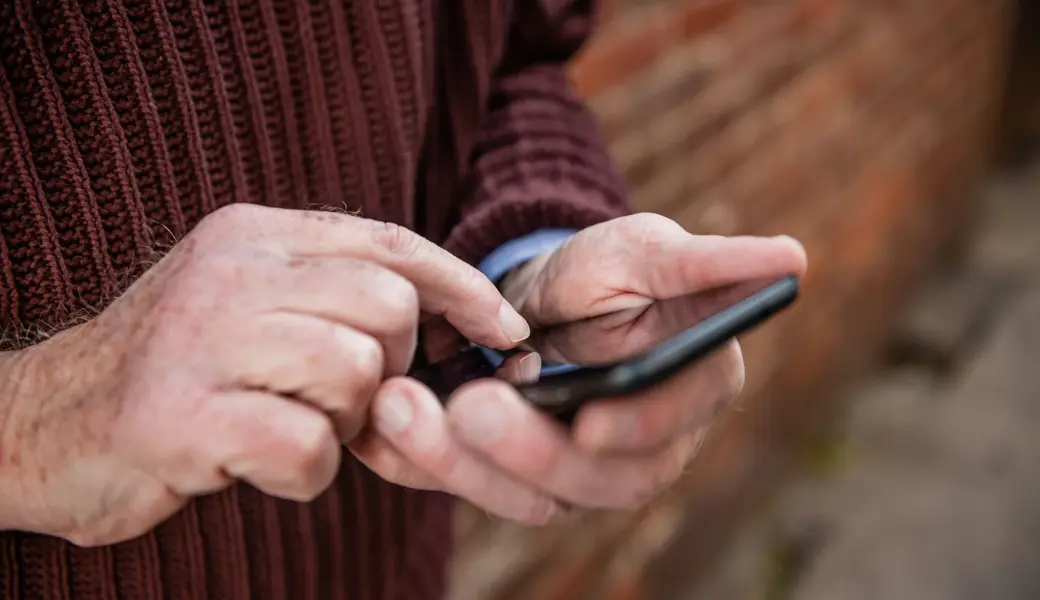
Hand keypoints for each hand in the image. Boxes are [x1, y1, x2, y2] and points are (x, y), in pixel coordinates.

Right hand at [0, 204, 528, 545]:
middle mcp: (230, 271)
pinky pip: (307, 444)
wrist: (45, 422)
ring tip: (287, 424)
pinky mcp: (180, 415)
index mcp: (254, 235)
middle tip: (340, 399)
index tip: (506, 330)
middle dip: (390, 367)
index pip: (390, 243)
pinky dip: (303, 471)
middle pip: (387, 307)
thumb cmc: (178, 371)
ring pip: (356, 372)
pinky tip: (256, 462)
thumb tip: (452, 320)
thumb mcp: (252, 306)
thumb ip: (334, 298)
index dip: (462, 288)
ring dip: (341, 422)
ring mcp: (201, 339)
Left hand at [351, 213, 807, 523]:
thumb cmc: (611, 271)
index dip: (636, 429)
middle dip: (529, 450)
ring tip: (403, 408)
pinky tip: (384, 430)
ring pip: (527, 496)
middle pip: (594, 479)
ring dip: (461, 463)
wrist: (545, 295)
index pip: (670, 427)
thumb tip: (792, 256)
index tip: (591, 417)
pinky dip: (425, 463)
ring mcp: (574, 471)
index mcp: (688, 395)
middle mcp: (638, 449)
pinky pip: (472, 485)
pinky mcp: (514, 475)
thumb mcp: (652, 251)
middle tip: (472, 406)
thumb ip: (710, 262)